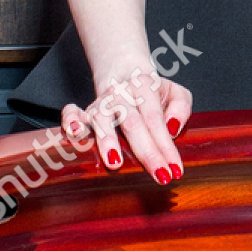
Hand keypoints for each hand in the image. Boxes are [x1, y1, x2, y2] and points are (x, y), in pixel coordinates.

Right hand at [61, 62, 191, 183]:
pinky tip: (74, 132)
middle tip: (160, 176)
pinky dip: (70, 120)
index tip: (175, 170)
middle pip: (132, 123)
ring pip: (101, 119)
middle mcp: (121, 95)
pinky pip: (71, 112)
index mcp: (145, 88)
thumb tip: (172, 128)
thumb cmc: (152, 92)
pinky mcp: (86, 110)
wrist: (124, 75)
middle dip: (147, 153)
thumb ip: (180, 107)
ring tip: (115, 163)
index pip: (156, 120)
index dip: (166, 146)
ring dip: (106, 140)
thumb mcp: (175, 93)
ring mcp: (102, 103)